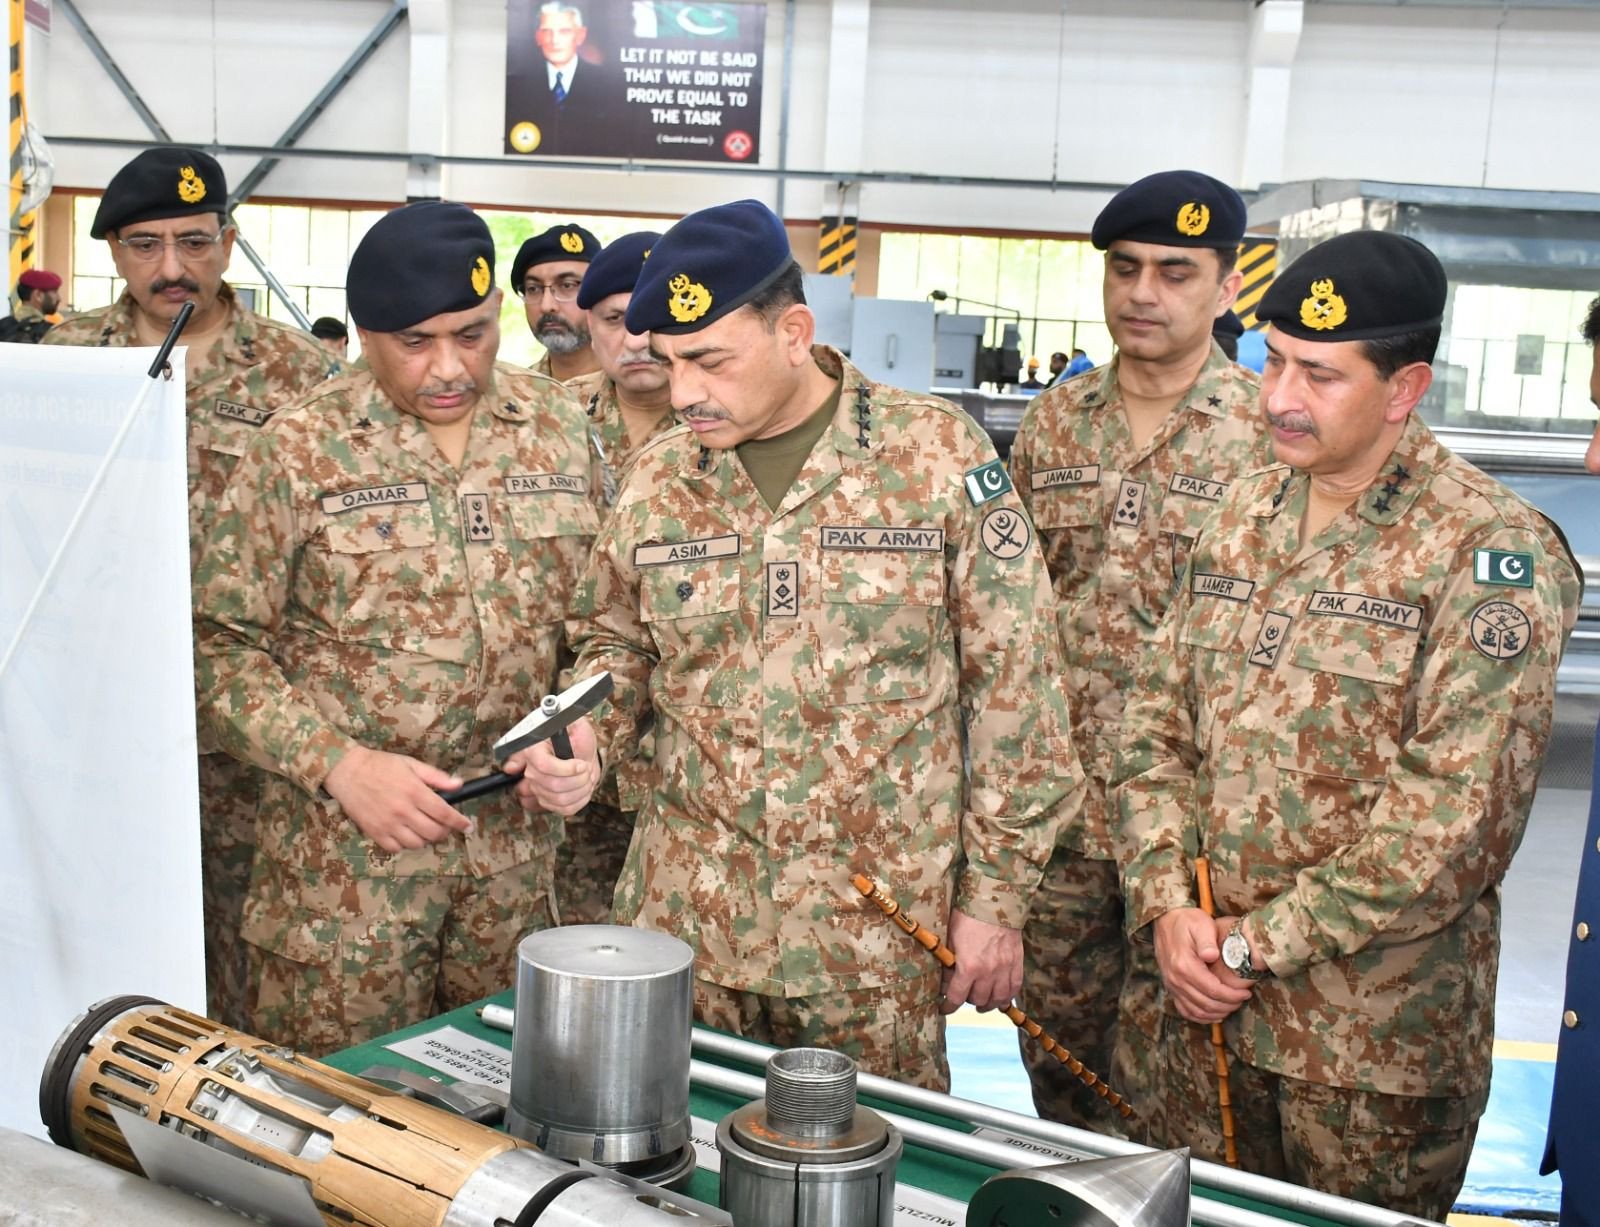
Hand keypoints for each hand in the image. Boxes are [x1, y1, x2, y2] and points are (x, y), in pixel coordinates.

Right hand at [323, 745, 470, 853]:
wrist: (348, 772)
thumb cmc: (381, 765)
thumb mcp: (412, 764)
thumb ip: (436, 777)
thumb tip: (459, 785)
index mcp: (415, 792)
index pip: (445, 814)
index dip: (460, 823)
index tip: (468, 827)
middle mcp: (403, 811)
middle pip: (434, 833)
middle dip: (444, 831)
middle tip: (444, 825)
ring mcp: (388, 824)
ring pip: (417, 844)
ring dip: (426, 839)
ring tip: (424, 829)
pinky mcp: (375, 833)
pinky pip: (396, 848)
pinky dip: (405, 845)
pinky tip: (406, 834)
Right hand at [503, 716, 600, 816]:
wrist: (584, 753)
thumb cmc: (577, 737)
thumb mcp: (572, 724)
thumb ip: (558, 725)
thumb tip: (544, 730)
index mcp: (533, 750)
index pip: (543, 766)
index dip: (566, 769)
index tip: (581, 764)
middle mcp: (531, 771)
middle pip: (553, 785)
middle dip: (578, 779)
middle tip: (586, 769)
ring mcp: (538, 788)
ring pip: (559, 799)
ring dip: (580, 790)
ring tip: (586, 778)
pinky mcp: (549, 802)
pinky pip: (564, 809)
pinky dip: (579, 801)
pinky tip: (583, 789)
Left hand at [940, 910, 1021, 1013]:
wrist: (994, 901)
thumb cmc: (967, 917)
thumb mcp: (950, 939)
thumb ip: (949, 963)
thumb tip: (944, 982)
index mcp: (969, 967)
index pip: (956, 997)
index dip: (948, 1006)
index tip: (943, 1008)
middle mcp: (988, 972)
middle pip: (978, 1000)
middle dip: (967, 1000)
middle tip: (963, 995)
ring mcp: (1005, 969)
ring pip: (998, 999)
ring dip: (988, 1003)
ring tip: (982, 1003)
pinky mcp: (1017, 963)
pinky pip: (1014, 989)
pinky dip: (1007, 996)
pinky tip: (1000, 997)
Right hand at [1153, 907, 1252, 1023]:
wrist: (1165, 920)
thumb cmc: (1186, 921)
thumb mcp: (1200, 924)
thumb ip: (1206, 941)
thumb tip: (1211, 955)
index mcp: (1184, 965)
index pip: (1213, 990)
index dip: (1232, 996)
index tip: (1246, 993)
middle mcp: (1176, 979)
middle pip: (1206, 1004)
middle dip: (1228, 1005)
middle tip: (1242, 999)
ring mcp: (1171, 985)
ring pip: (1196, 1010)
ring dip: (1216, 1013)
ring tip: (1232, 1006)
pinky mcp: (1171, 987)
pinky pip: (1185, 1010)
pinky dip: (1200, 1016)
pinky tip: (1214, 1013)